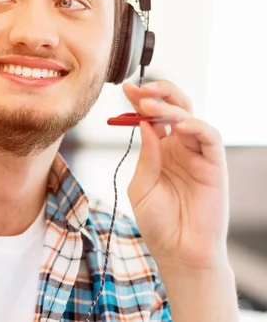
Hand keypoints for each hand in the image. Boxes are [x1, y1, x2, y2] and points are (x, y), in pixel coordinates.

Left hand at [123, 80, 229, 269]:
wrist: (178, 252)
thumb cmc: (157, 222)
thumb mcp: (141, 186)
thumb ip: (146, 156)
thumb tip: (144, 123)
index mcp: (159, 149)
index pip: (151, 116)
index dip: (140, 100)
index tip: (125, 88)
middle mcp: (179, 147)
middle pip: (173, 108)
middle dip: (158, 94)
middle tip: (139, 89)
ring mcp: (197, 154)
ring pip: (191, 117)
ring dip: (171, 107)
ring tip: (150, 104)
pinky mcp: (215, 165)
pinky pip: (209, 137)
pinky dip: (195, 126)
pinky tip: (178, 124)